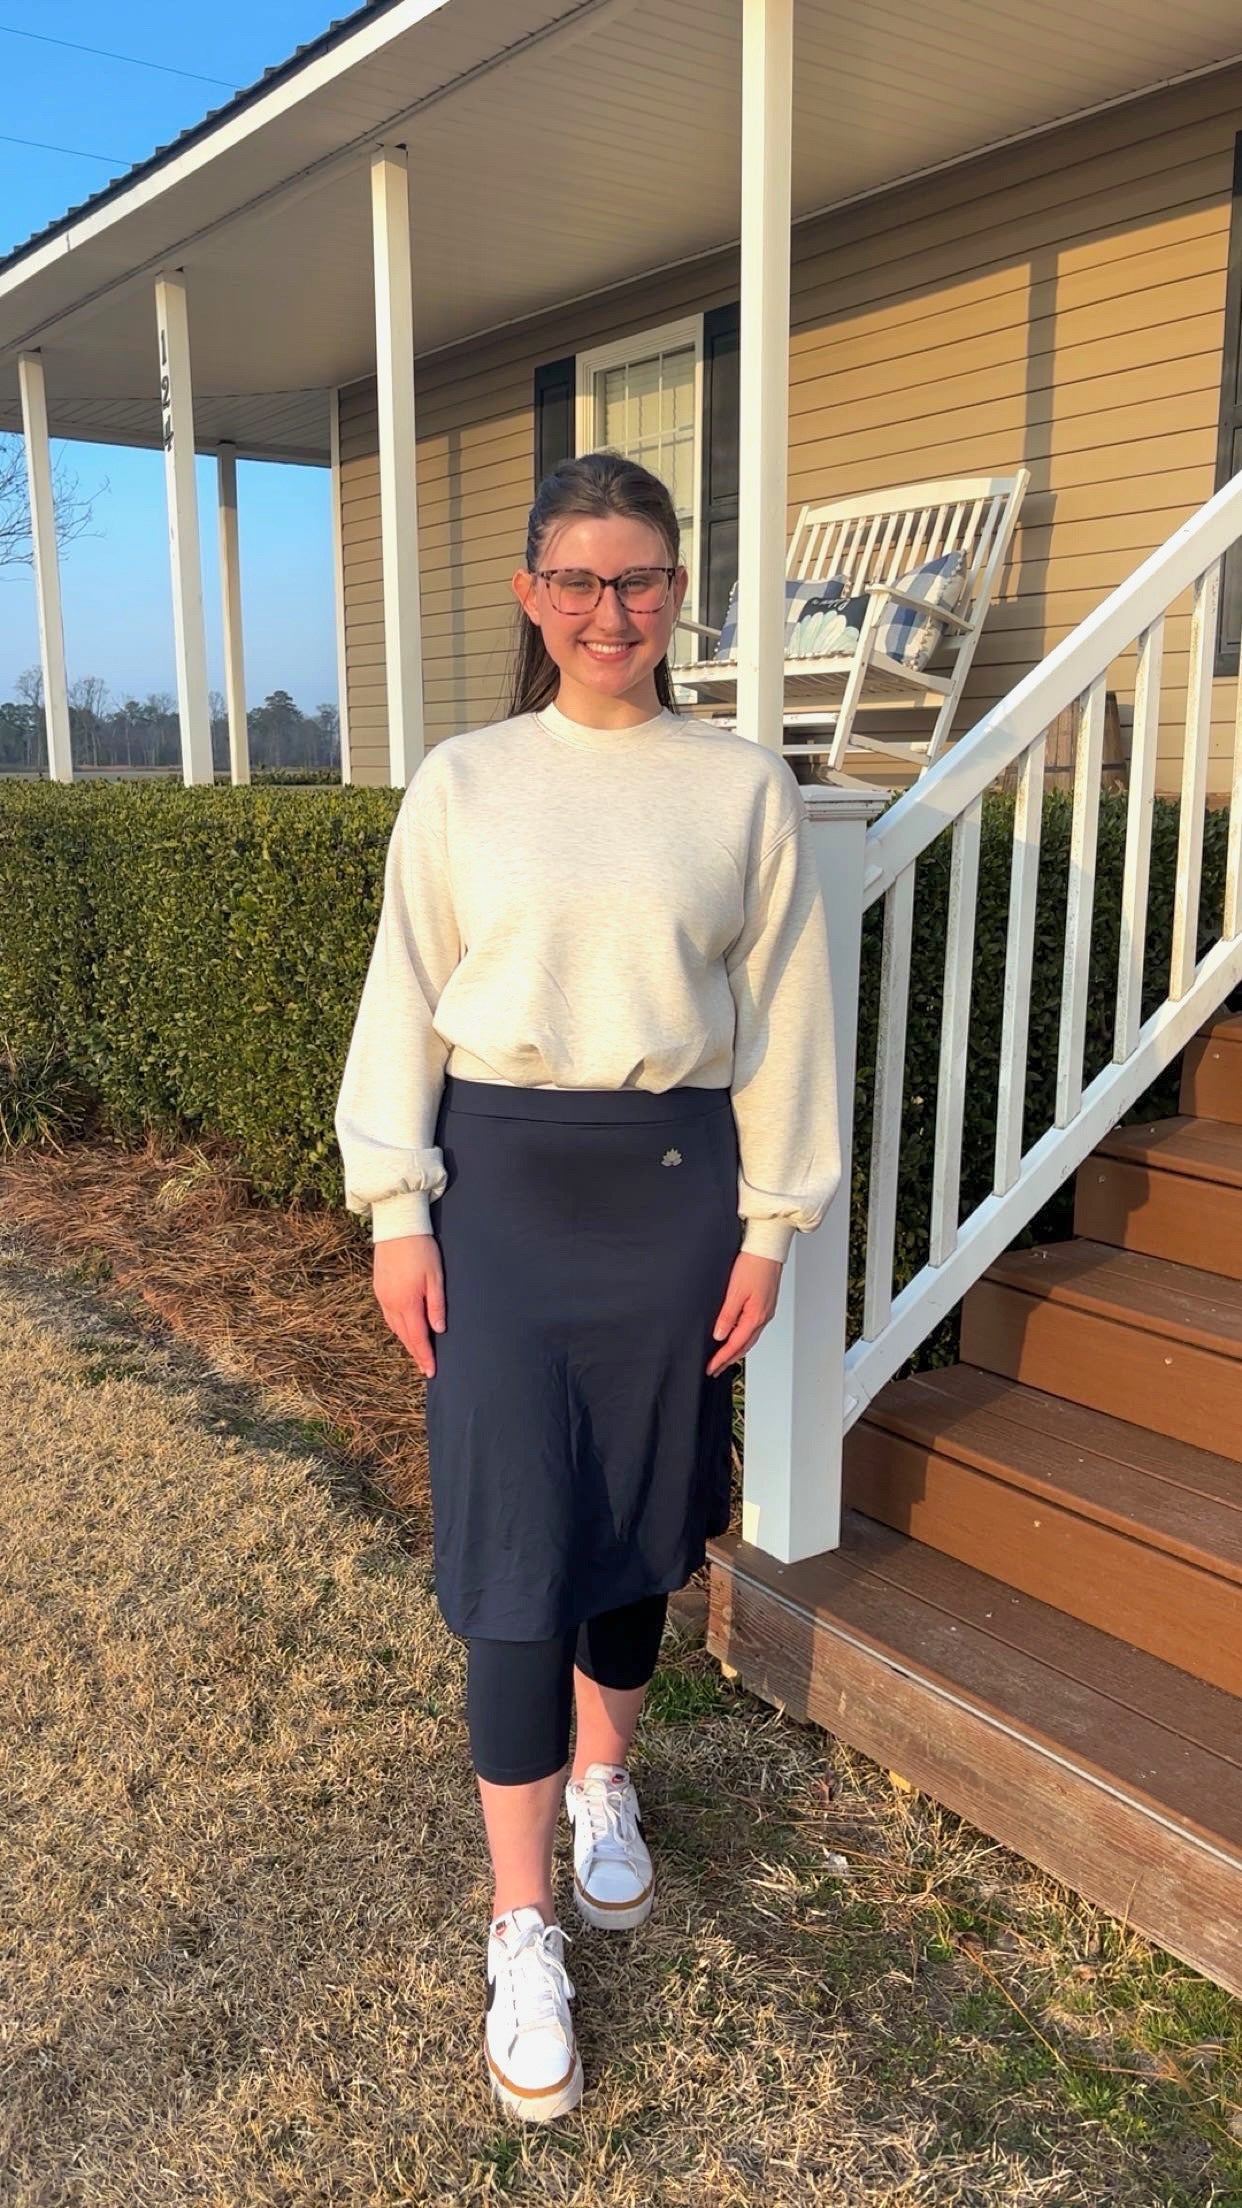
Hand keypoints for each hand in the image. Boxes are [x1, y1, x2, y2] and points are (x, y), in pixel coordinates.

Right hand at [373, 1234, 444, 1377]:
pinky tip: (404, 1329)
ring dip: (406, 1341)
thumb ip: (437, 1305)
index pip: (418, 1337)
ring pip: (394, 1327)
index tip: (431, 1371)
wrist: (397, 1226)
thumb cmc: (422, 1249)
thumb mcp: (436, 1276)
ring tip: (417, 1352)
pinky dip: (397, 1327)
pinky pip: (388, 1315)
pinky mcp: (378, 1288)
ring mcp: (382, 1296)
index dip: (425, 1355)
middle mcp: (391, 1303)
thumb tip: (439, 1329)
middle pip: (404, 1336)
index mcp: (407, 1302)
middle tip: (425, 1368)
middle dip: (415, 1353)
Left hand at [706, 1250, 781, 1376]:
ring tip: (723, 1358)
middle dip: (729, 1359)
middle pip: (744, 1346)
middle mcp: (763, 1317)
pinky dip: (743, 1337)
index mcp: (756, 1316)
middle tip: (715, 1369)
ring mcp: (766, 1311)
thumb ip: (727, 1316)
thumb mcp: (734, 1291)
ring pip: (749, 1338)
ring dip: (736, 1350)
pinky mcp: (765, 1304)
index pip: (735, 1345)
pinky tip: (736, 1336)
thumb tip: (720, 1335)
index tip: (711, 1368)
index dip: (721, 1358)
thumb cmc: (753, 1264)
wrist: (768, 1248)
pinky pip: (752, 1328)